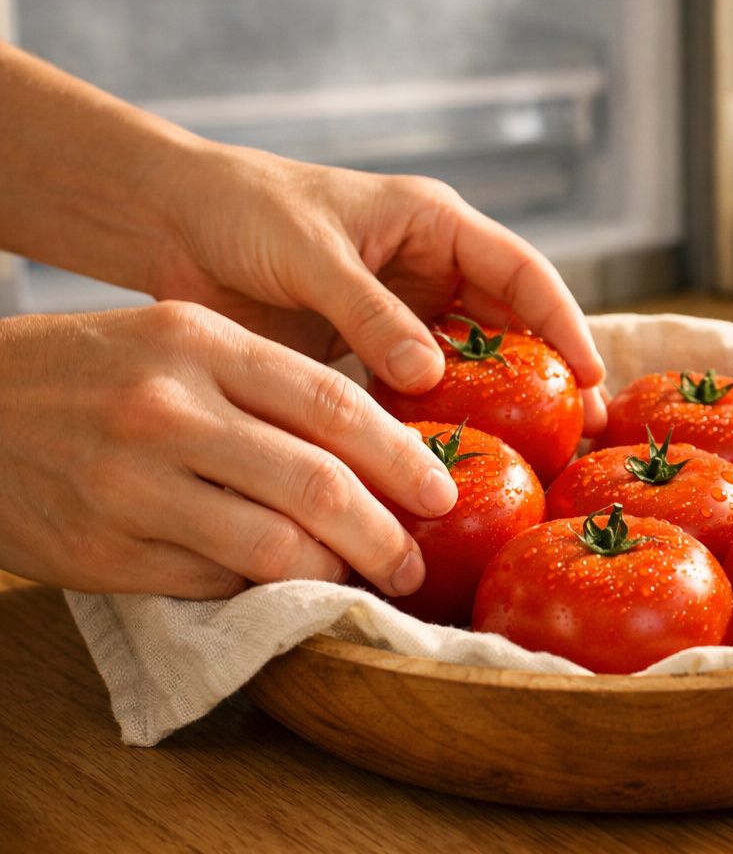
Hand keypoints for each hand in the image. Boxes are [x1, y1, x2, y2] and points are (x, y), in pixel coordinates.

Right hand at [0, 303, 459, 597]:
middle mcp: (170, 409)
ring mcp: (133, 483)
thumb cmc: (91, 373)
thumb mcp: (177, 344)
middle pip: (316, 481)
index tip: (442, 492)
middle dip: (384, 532)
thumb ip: (268, 384)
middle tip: (414, 561)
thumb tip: (375, 448)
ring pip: (272, 544)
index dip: (400, 456)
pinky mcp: (105, 549)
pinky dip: (259, 587)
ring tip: (362, 581)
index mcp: (201, 344)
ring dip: (332, 572)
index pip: (333, 402)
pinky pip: (213, 579)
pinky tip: (281, 585)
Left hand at [146, 143, 606, 433]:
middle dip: (553, 375)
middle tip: (583, 435)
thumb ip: (368, 311)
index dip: (564, 323)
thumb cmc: (246, 211)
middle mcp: (433, 268)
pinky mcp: (370, 350)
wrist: (173, 224)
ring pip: (472, 363)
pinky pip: (417, 391)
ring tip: (539, 459)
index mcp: (436, 224)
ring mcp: (405, 312)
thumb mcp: (312, 253)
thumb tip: (429, 375)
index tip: (590, 376)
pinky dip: (437, 422)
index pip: (523, 273)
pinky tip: (451, 462)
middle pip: (514, 325)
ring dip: (501, 406)